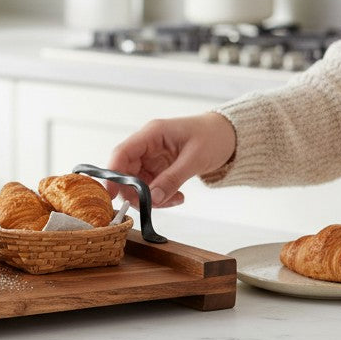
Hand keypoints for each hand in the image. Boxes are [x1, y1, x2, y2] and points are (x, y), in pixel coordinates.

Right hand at [104, 112, 236, 208]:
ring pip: (138, 183)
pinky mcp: (159, 169)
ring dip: (151, 197)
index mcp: (152, 134)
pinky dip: (161, 197)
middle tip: (150, 205)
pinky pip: (151, 188)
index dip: (112, 173)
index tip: (111, 194)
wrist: (229, 136)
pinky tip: (178, 197)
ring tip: (174, 200)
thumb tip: (152, 198)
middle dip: (136, 192)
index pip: (122, 153)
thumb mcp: (194, 159)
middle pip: (126, 171)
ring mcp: (152, 158)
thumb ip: (172, 179)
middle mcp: (147, 145)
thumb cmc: (213, 136)